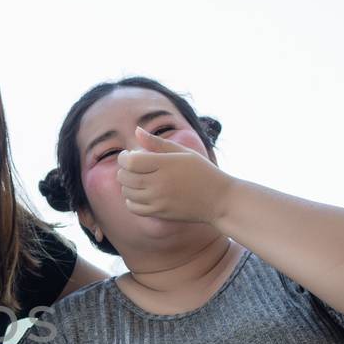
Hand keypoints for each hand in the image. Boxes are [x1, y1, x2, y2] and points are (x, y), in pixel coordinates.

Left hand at [116, 126, 235, 223]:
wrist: (220, 200)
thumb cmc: (203, 172)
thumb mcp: (183, 152)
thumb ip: (157, 142)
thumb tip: (137, 130)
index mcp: (166, 164)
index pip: (130, 161)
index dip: (123, 157)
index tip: (128, 154)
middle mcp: (160, 183)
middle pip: (125, 177)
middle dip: (123, 170)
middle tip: (131, 166)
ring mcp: (159, 200)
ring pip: (127, 192)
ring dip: (127, 185)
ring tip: (136, 179)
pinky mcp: (160, 213)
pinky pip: (134, 208)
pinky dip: (131, 200)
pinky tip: (139, 194)